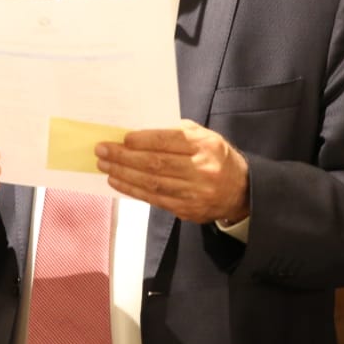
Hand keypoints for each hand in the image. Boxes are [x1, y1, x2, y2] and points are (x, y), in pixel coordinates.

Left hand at [95, 120, 249, 224]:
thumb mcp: (204, 136)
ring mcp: (195, 194)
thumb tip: (139, 132)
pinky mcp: (187, 210)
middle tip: (103, 150)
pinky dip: (132, 190)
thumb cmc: (214, 156)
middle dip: (125, 157)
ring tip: (105, 165)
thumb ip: (176, 132)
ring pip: (152, 184)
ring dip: (124, 175)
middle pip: (157, 164)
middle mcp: (202, 170)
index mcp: (206, 146)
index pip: (170, 141)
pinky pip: (154, 200)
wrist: (240, 190)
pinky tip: (117, 181)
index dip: (144, 140)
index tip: (123, 138)